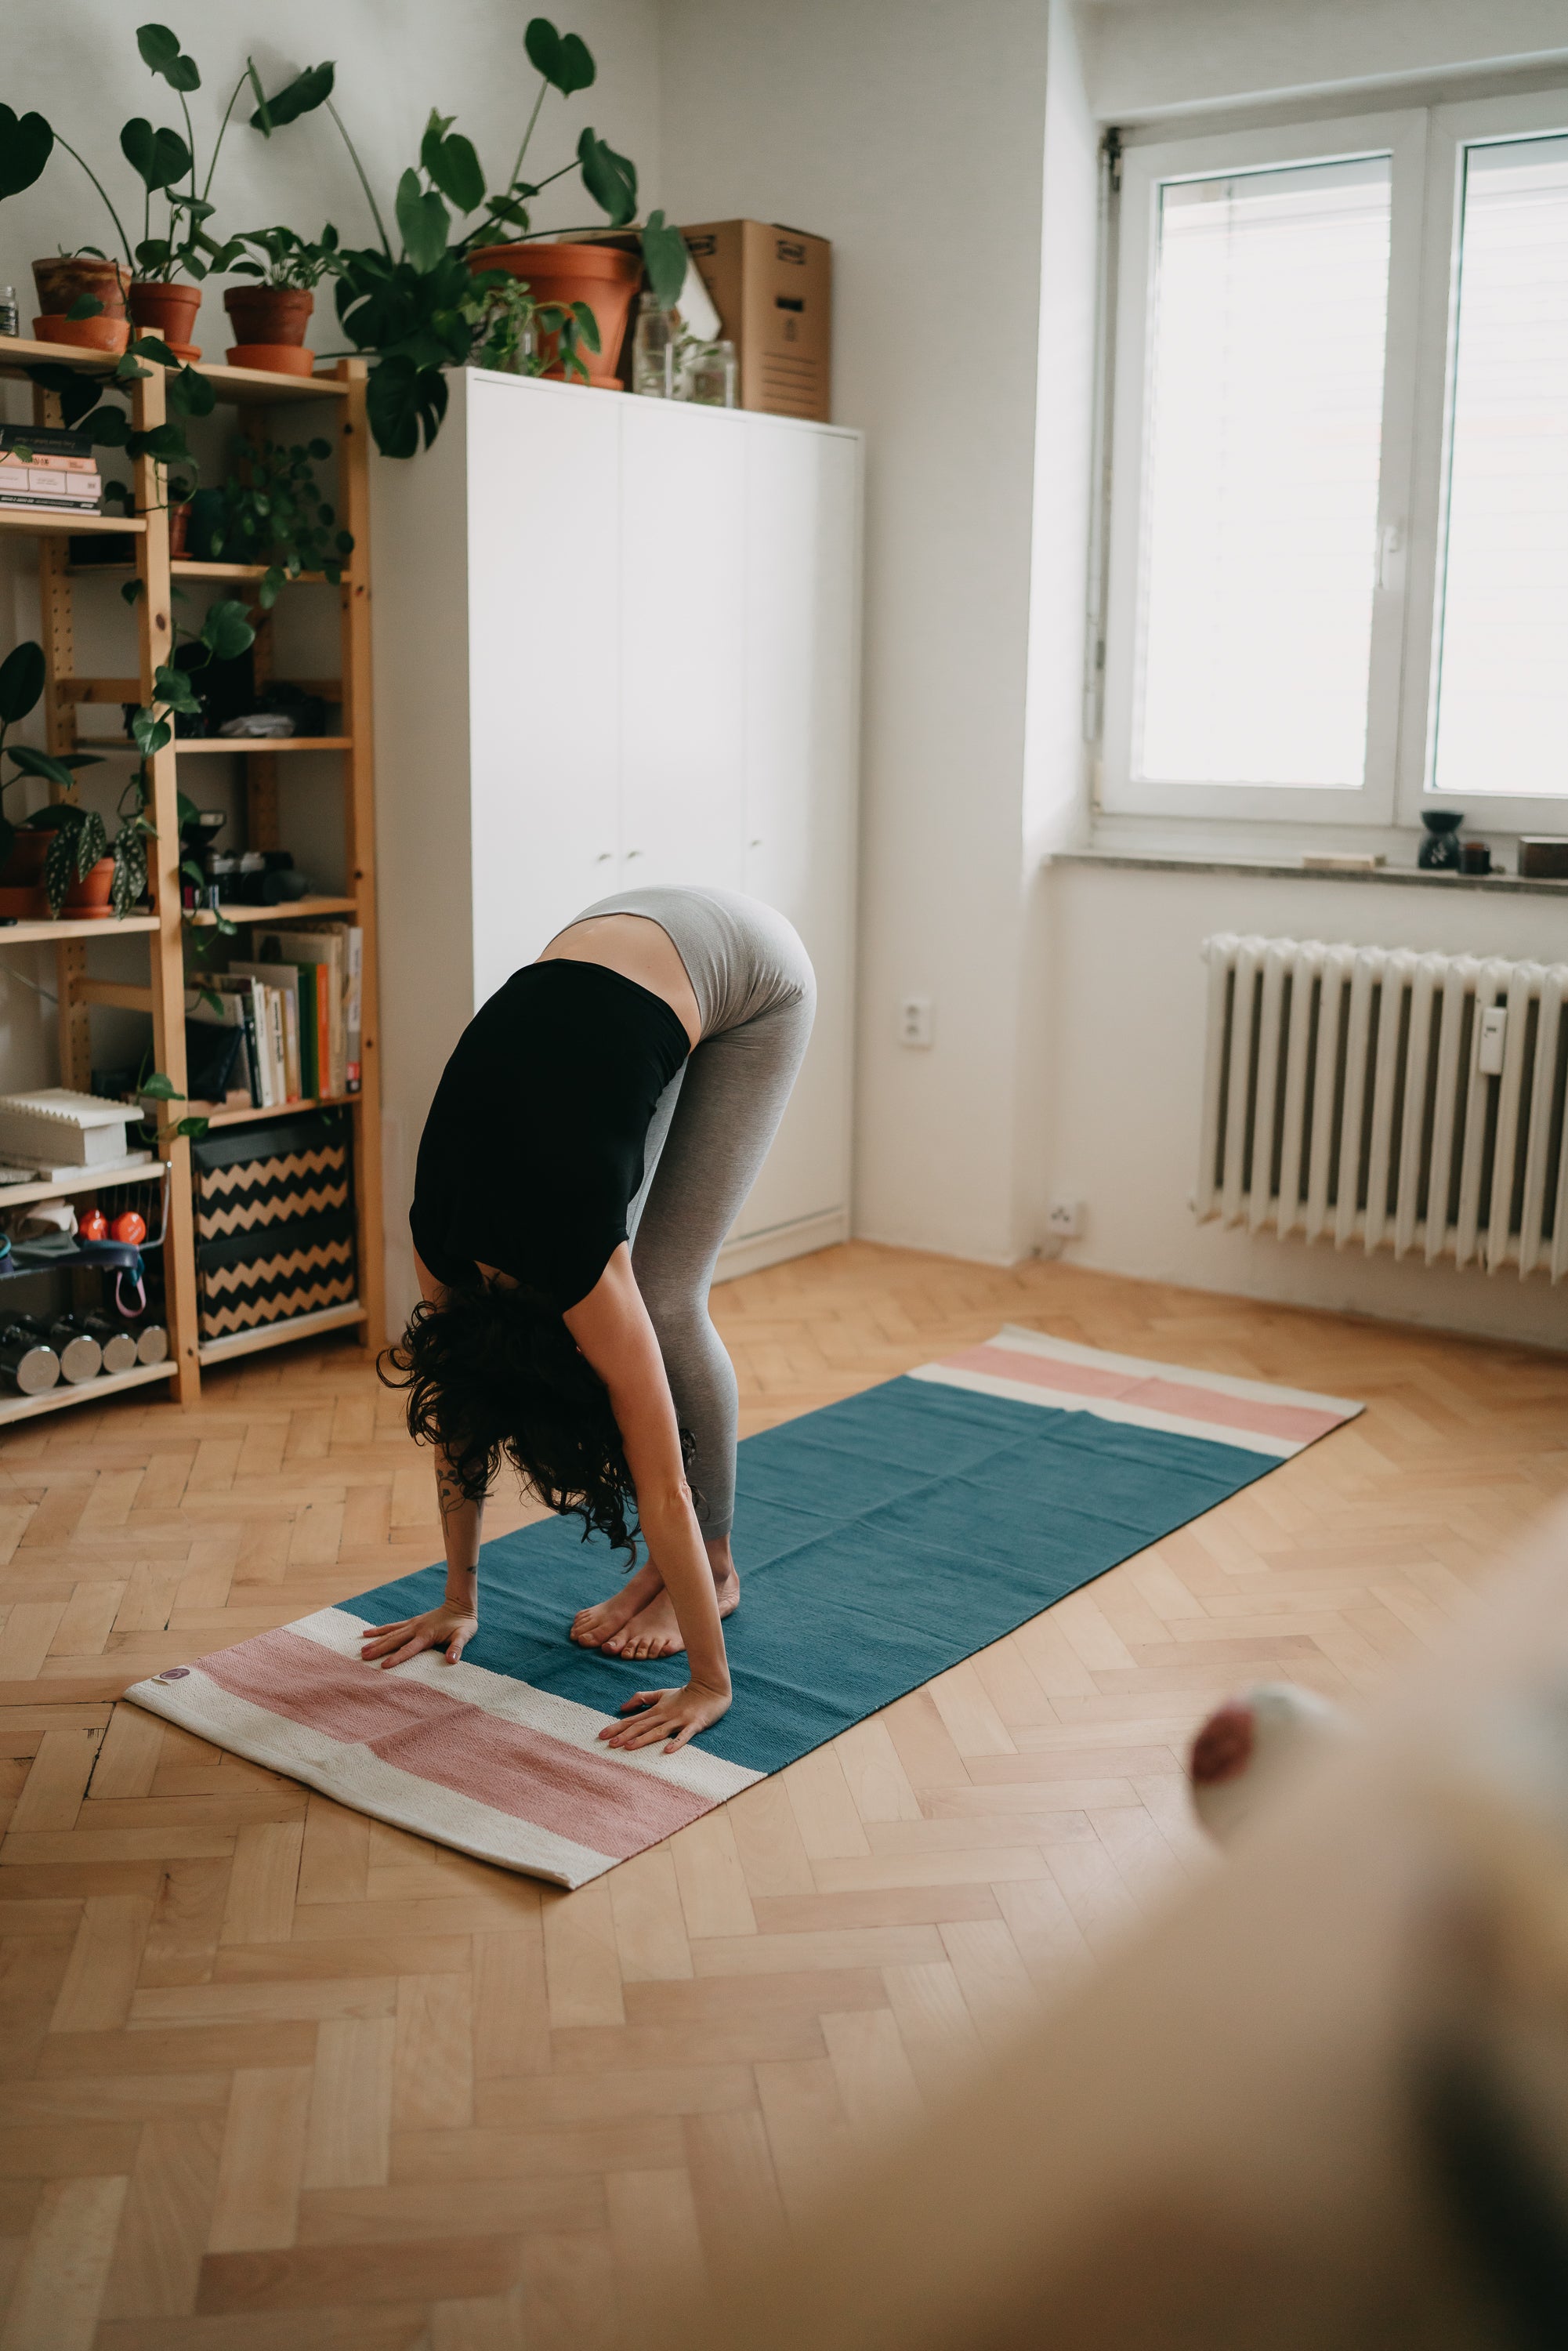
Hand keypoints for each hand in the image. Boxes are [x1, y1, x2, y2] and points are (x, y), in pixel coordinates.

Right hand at [358, 1600, 476, 1669]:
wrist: (460, 1605)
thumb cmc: (463, 1623)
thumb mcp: (464, 1635)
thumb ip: (457, 1648)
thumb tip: (452, 1661)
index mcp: (427, 1635)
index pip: (409, 1649)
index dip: (397, 1658)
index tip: (384, 1666)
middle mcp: (416, 1629)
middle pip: (394, 1640)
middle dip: (379, 1649)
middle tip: (363, 1657)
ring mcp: (412, 1624)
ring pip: (390, 1633)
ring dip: (376, 1641)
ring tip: (361, 1649)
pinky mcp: (411, 1622)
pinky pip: (392, 1627)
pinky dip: (380, 1630)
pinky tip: (367, 1633)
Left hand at [597, 1680, 730, 1753]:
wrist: (711, 1687)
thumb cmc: (685, 1693)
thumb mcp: (661, 1694)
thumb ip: (642, 1699)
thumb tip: (622, 1707)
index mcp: (656, 1710)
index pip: (633, 1720)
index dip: (617, 1727)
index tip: (601, 1735)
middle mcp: (665, 1716)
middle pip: (642, 1726)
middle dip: (625, 1735)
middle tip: (609, 1744)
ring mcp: (679, 1720)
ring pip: (658, 1732)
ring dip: (643, 1739)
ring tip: (629, 1747)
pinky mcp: (694, 1725)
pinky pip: (684, 1735)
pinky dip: (676, 1742)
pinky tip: (667, 1751)